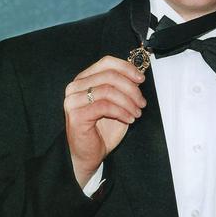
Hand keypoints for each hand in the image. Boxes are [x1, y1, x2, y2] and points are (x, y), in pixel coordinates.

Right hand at [64, 56, 145, 187]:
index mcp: (85, 79)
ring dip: (128, 101)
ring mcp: (73, 101)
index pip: (106, 62)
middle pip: (109, 76)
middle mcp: (75, 87)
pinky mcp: (76, 115)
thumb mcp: (118, 103)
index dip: (126, 68)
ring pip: (108, 90)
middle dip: (131, 88)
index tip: (141, 79)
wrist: (90, 154)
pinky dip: (122, 111)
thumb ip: (124, 88)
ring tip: (137, 112)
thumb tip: (137, 75)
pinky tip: (129, 119)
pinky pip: (104, 106)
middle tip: (142, 102)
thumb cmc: (103, 129)